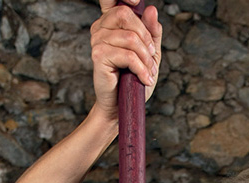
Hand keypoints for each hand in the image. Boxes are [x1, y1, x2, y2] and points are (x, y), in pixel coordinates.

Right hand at [90, 1, 161, 119]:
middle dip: (145, 38)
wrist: (121, 106)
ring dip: (146, 58)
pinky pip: (127, 55)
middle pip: (126, 15)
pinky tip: (145, 79)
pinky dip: (141, 69)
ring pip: (130, 38)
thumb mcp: (149, 54)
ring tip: (149, 73)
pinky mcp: (98, 55)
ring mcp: (97, 41)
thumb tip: (151, 10)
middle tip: (151, 57)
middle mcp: (100, 28)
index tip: (137, 1)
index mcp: (110, 22)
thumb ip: (151, 32)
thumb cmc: (133, 81)